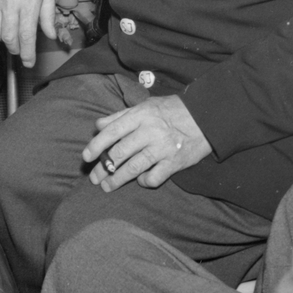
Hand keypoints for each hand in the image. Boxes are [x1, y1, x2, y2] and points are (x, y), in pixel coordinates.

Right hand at [0, 0, 55, 66]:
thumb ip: (48, 15)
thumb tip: (50, 34)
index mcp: (28, 2)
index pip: (26, 36)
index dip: (27, 53)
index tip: (29, 62)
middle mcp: (10, 3)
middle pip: (9, 37)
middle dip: (16, 49)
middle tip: (22, 50)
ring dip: (3, 39)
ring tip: (11, 36)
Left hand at [82, 95, 211, 190]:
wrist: (205, 117)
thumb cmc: (171, 110)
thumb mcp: (145, 106)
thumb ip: (121, 115)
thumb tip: (98, 125)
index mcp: (140, 116)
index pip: (112, 131)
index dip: (97, 145)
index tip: (86, 156)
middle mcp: (149, 132)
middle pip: (119, 153)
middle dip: (103, 168)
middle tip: (94, 178)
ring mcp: (162, 148)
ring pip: (133, 168)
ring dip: (117, 179)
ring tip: (107, 186)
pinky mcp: (175, 162)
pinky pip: (154, 177)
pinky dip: (144, 181)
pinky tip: (140, 180)